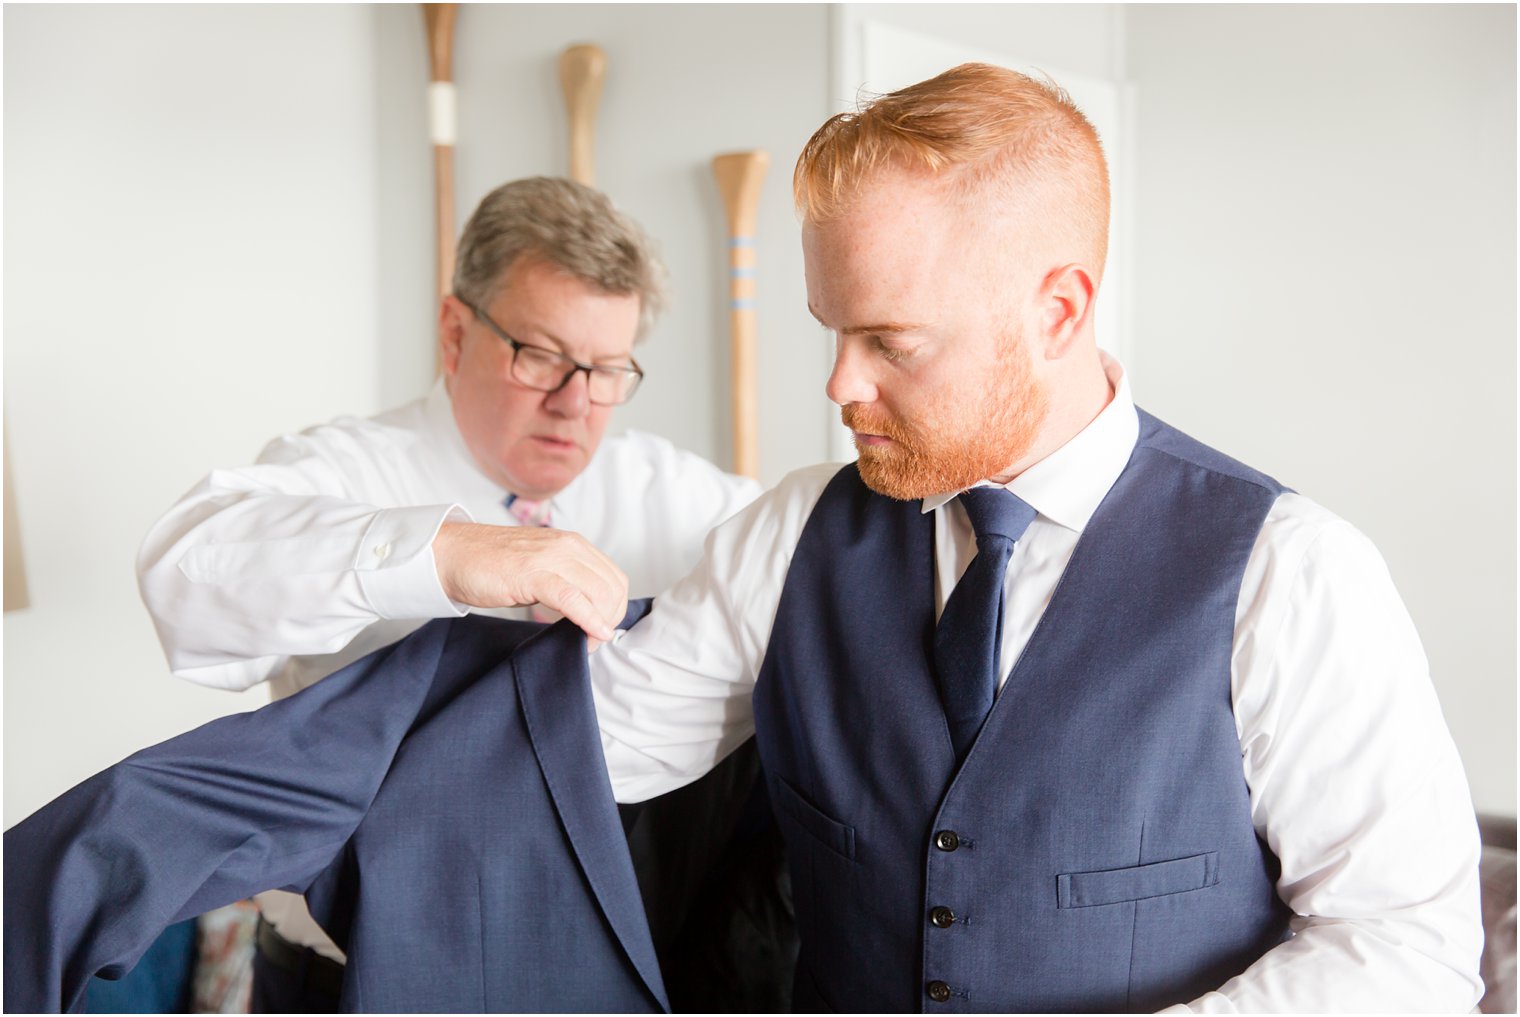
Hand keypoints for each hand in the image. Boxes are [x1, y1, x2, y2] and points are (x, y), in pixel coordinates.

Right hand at [432, 522, 628, 650]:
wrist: (451, 553)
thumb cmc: (490, 564)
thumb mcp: (540, 567)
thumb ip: (565, 581)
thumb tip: (589, 612)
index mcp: (573, 544)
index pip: (615, 578)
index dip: (614, 608)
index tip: (600, 630)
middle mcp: (568, 546)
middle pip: (613, 587)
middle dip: (610, 620)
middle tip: (592, 641)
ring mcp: (551, 557)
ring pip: (600, 592)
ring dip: (599, 624)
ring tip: (585, 643)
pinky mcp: (532, 573)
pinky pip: (572, 598)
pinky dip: (588, 619)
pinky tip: (591, 635)